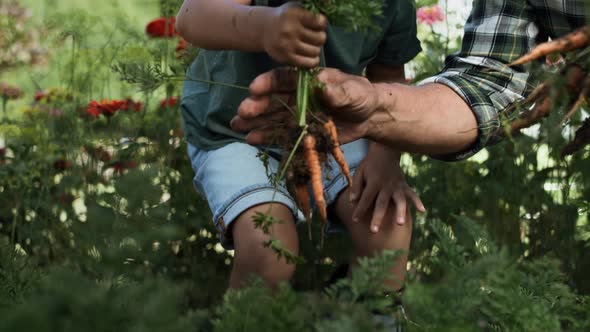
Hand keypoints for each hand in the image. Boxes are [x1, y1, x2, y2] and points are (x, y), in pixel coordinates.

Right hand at [231, 67, 381, 143]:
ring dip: (254, 122)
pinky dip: (266, 137)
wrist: (369, 116)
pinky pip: (280, 135)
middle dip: (256, 105)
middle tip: (243, 112)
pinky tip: (251, 139)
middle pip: (272, 99)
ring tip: (237, 126)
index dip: (268, 83)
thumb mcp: (354, 91)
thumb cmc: (360, 96)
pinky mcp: (300, 132)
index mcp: (306, 81)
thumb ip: (339, 92)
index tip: (254, 88)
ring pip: (271, 117)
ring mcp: (296, 115)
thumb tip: (325, 89)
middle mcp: (296, 96)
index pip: (283, 78)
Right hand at [262, 2, 326, 67]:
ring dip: (316, 49)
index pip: (320, 22)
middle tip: (314, 36)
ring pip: (315, 51)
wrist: (264, 29)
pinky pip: (308, 63)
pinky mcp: (286, 57)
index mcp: (294, 14)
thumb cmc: (285, 17)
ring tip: (311, 46)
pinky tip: (312, 57)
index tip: (317, 24)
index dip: (322, 24)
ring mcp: (287, 44)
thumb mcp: (296, 7)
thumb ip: (311, 9)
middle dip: (320, 37)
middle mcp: (290, 29)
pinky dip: (313, 61)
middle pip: (320, 38)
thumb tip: (330, 5)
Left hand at [350, 143, 424, 232]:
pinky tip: (422, 211)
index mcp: (374, 182)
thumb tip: (352, 201)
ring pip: (399, 201)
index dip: (360, 209)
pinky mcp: (405, 185)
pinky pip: (412, 194)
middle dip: (378, 217)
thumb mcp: (359, 172)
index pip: (366, 198)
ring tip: (399, 224)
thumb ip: (356, 186)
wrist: (386, 151)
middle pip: (382, 203)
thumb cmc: (370, 164)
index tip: (355, 220)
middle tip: (374, 231)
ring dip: (400, 212)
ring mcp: (397, 186)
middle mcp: (386, 185)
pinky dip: (417, 202)